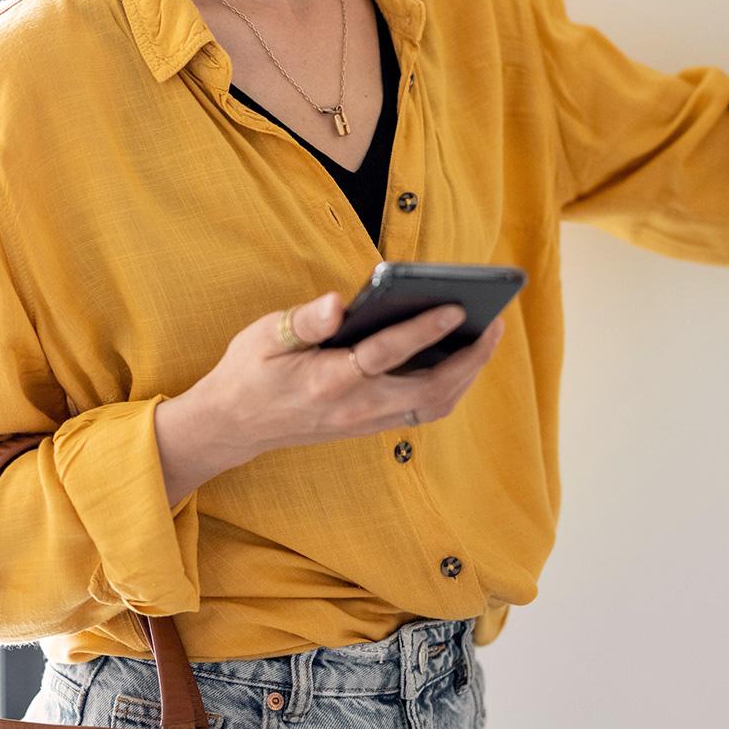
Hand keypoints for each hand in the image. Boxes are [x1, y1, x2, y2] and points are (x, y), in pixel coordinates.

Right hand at [171, 289, 508, 463]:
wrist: (234, 426)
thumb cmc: (249, 372)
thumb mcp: (264, 337)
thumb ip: (305, 322)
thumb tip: (338, 303)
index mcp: (326, 382)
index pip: (384, 354)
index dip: (422, 330)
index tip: (454, 306)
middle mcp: (354, 408)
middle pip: (429, 389)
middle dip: (469, 358)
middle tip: (494, 322)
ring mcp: (365, 422)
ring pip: (433, 404)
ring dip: (466, 374)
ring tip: (486, 336)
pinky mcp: (369, 426)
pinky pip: (423, 409)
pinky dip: (449, 384)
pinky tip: (459, 357)